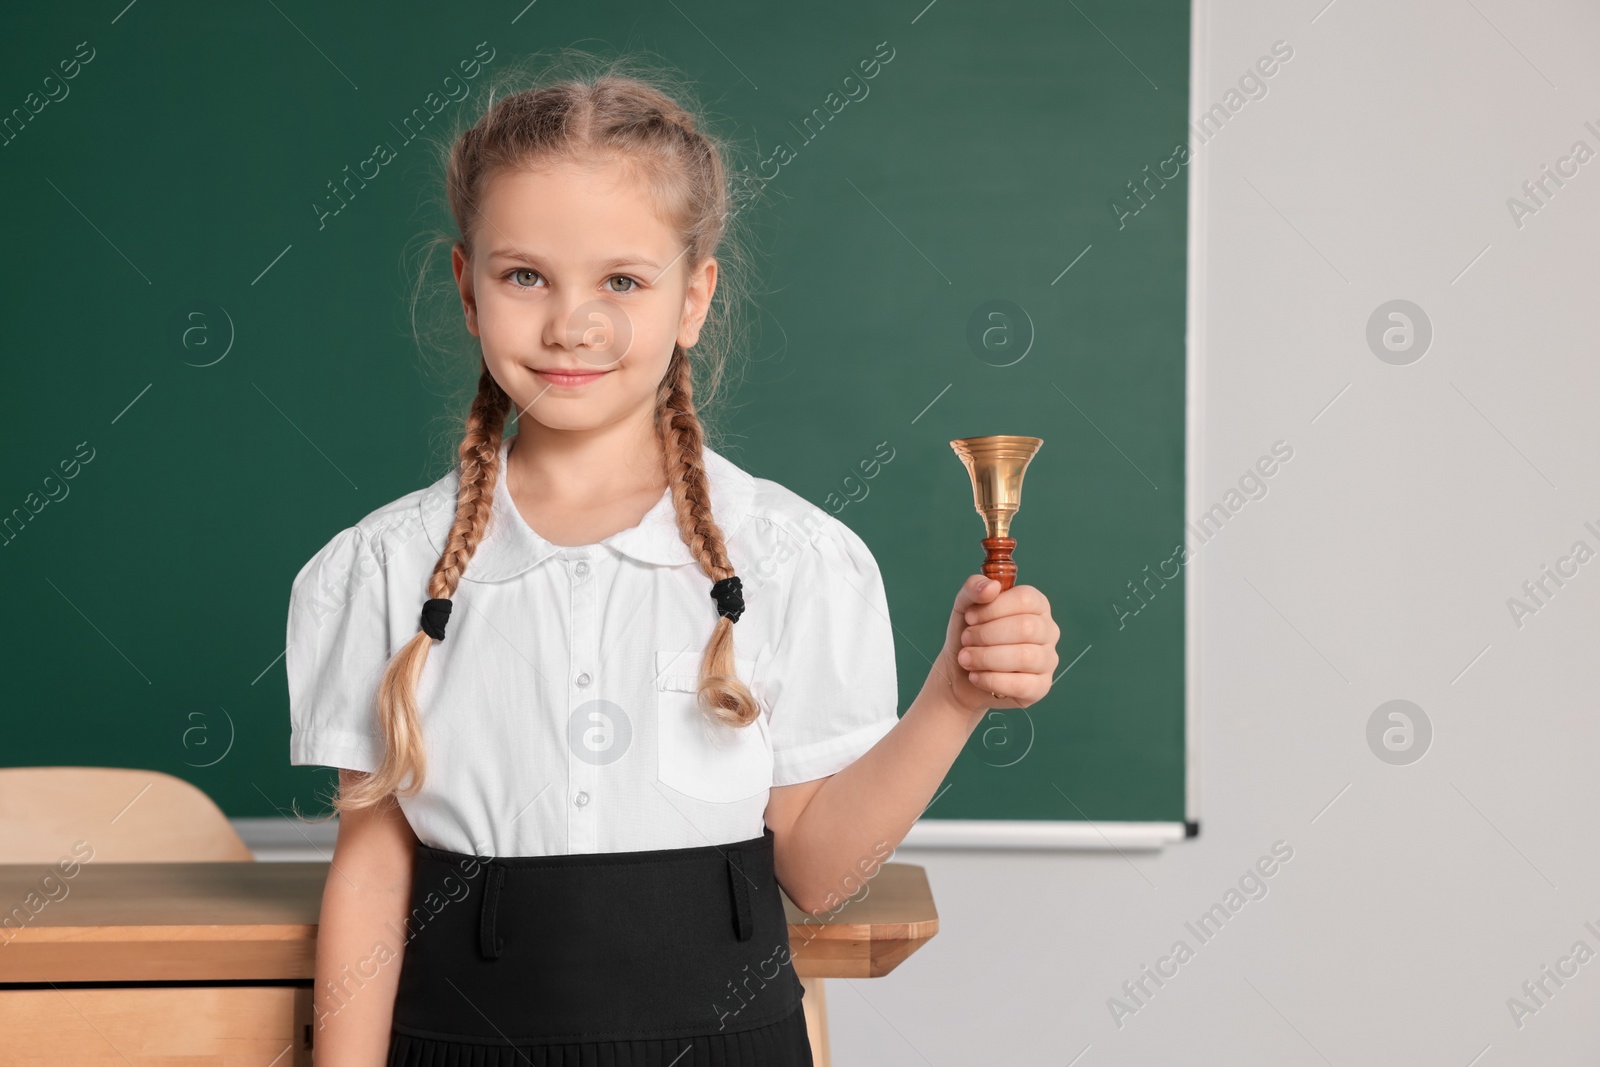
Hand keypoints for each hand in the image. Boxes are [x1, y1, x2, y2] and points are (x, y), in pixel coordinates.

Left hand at [935, 574, 1060, 714]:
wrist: (959, 673)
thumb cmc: (969, 634)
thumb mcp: (964, 606)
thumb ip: (974, 588)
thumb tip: (991, 587)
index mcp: (1036, 606)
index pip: (1026, 599)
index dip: (993, 608)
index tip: (970, 617)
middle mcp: (1048, 631)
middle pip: (1026, 628)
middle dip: (987, 634)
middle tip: (966, 640)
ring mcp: (1048, 660)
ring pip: (1025, 657)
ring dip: (986, 657)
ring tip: (965, 658)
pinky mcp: (1040, 687)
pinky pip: (1021, 685)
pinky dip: (991, 679)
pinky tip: (975, 677)